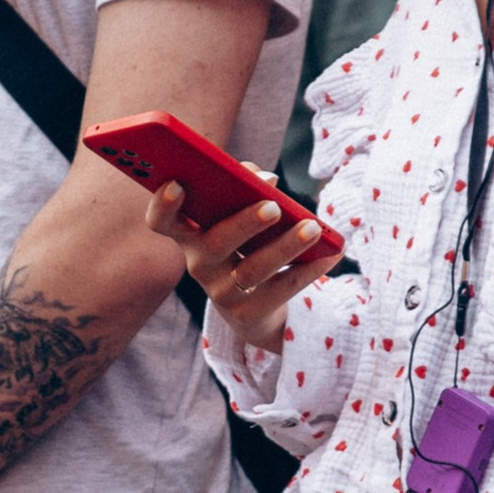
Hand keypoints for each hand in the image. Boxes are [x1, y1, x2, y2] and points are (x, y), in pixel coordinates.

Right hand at [142, 181, 342, 352]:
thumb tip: (265, 179)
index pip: (162, 222)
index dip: (163, 205)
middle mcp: (200, 265)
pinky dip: (310, 268)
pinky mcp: (250, 313)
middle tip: (272, 206)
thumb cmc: (243, 244)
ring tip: (312, 227)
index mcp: (190, 235)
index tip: (177, 184)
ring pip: (253, 269)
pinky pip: (282, 288)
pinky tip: (332, 252)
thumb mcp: (238, 217)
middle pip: (215, 243)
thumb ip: (245, 188)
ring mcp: (223, 292)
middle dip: (243, 223)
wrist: (252, 308)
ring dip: (285, 246)